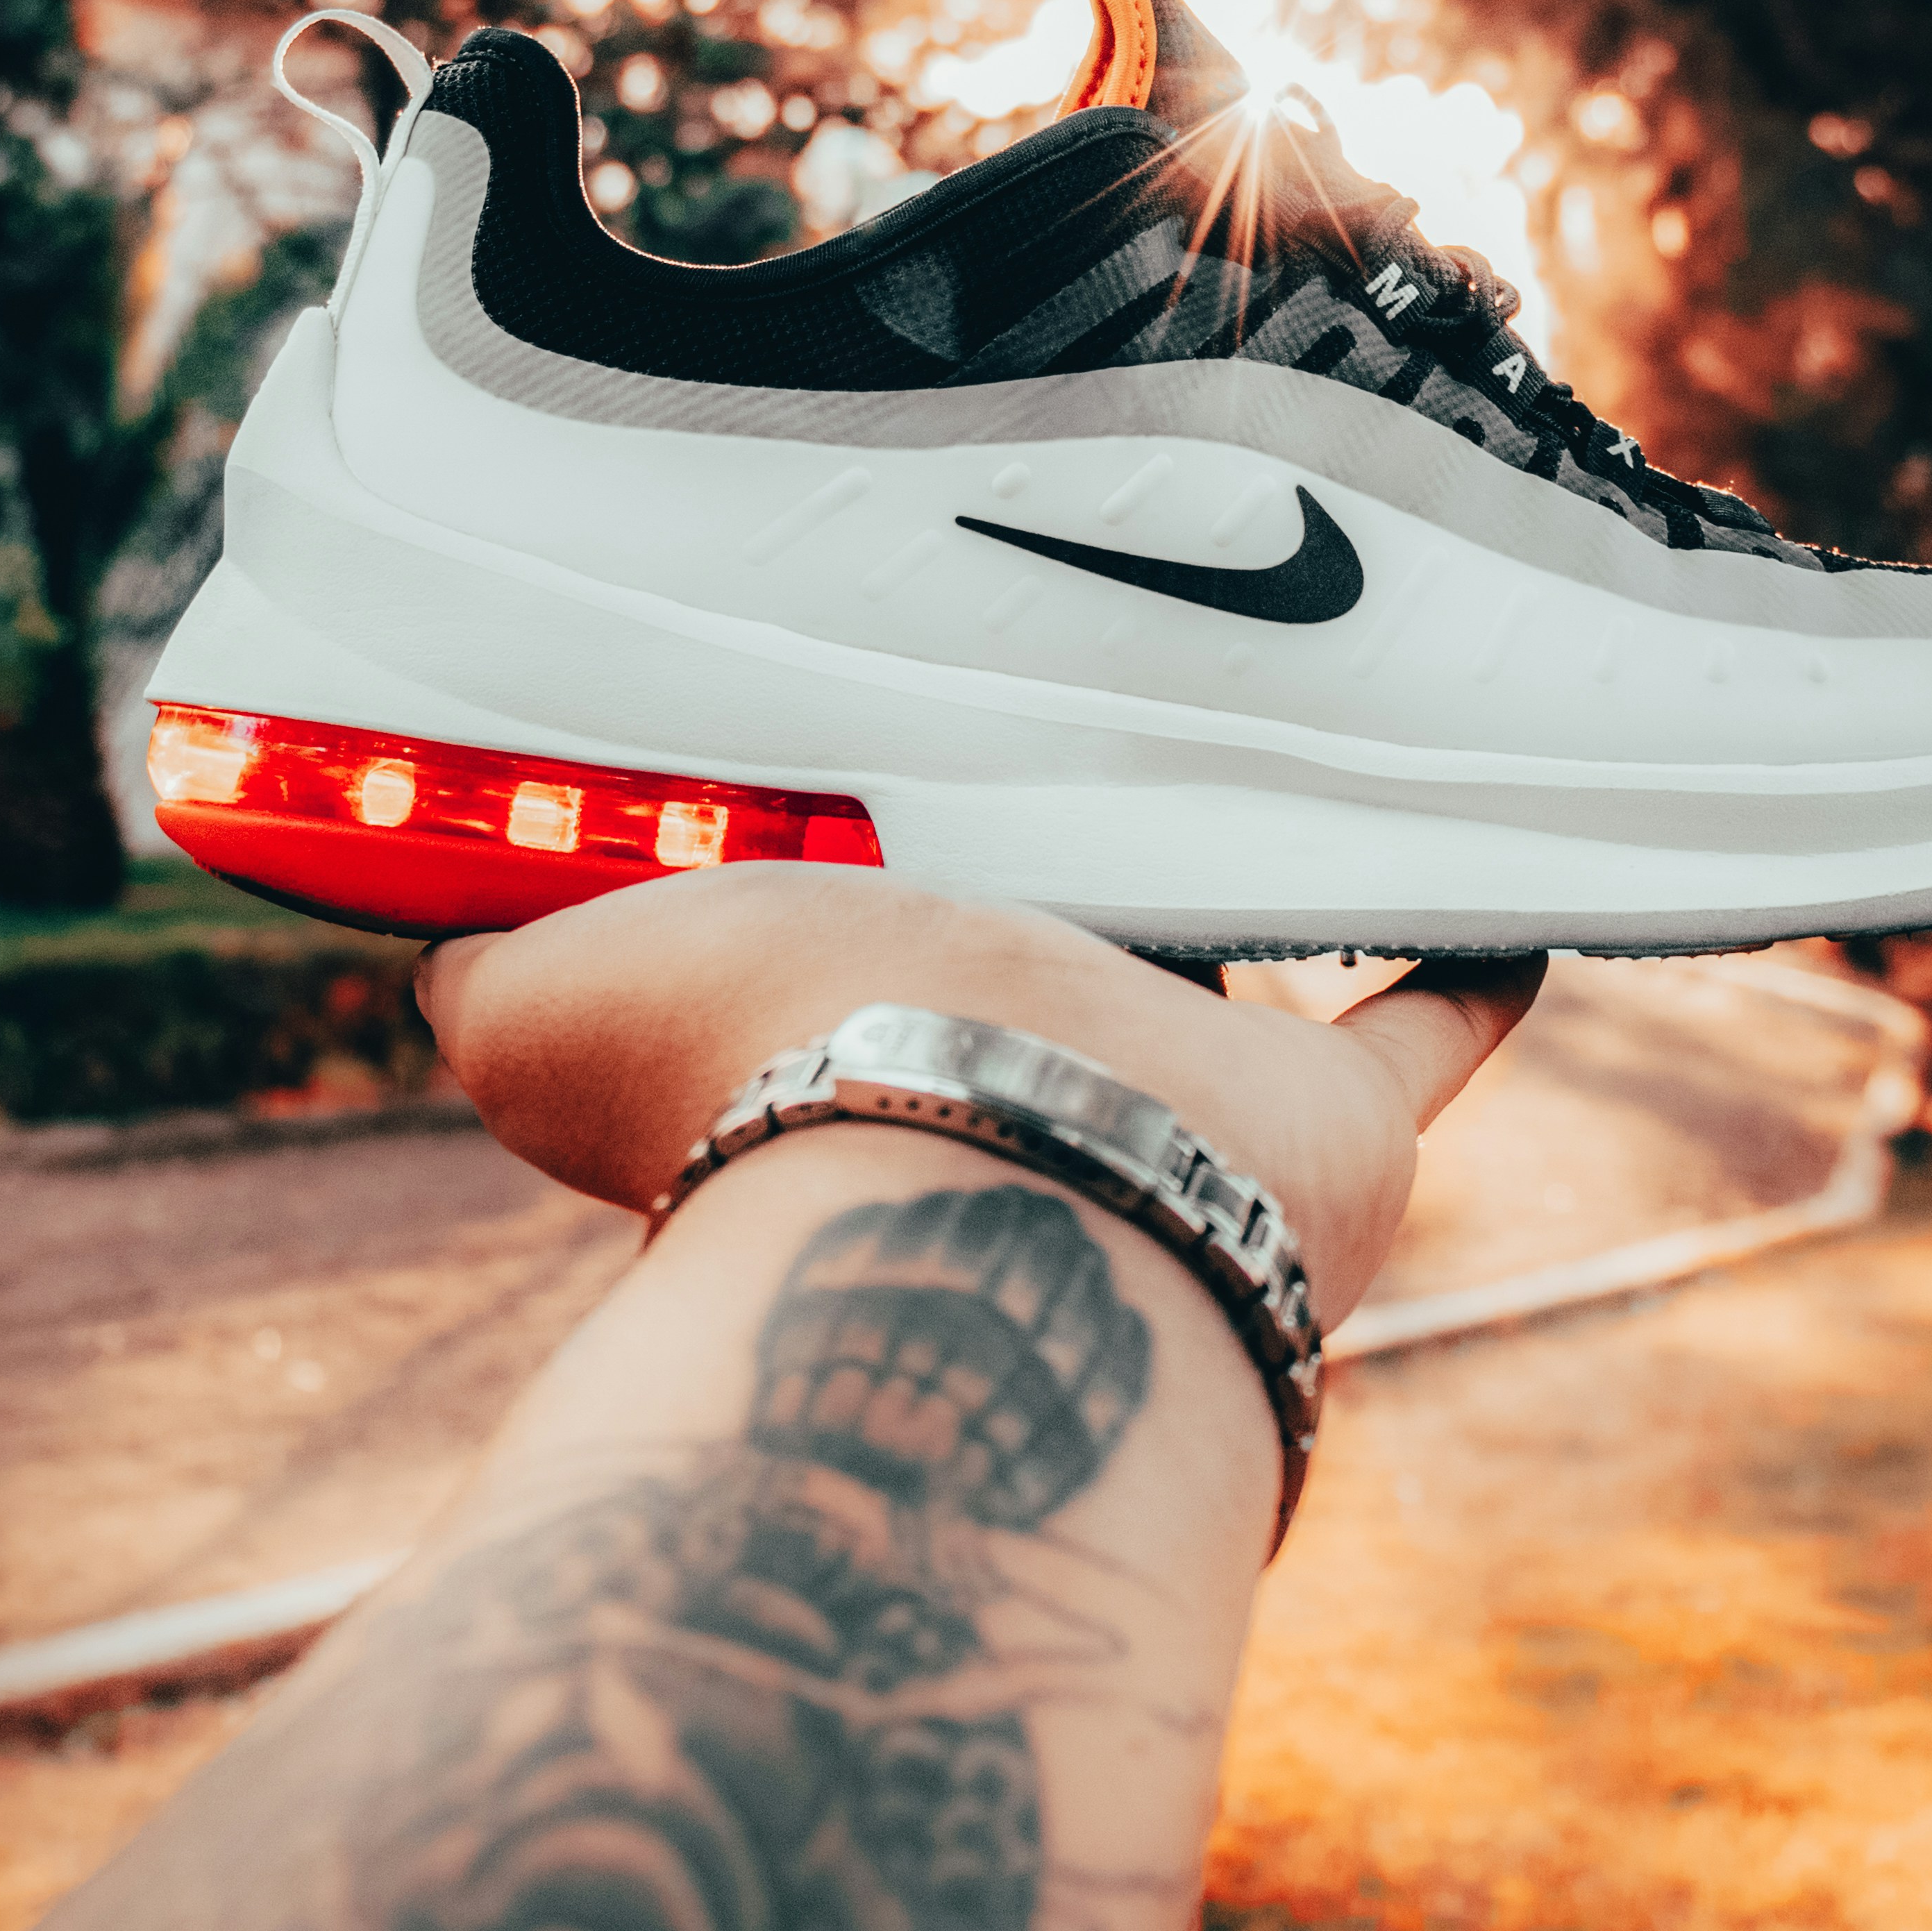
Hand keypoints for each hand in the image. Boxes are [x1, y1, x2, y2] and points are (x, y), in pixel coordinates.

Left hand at [419, 864, 1544, 1327]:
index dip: (852, 882)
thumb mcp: (546, 1011)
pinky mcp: (1332, 1129)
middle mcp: (1022, 1087)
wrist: (983, 1188)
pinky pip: (1421, 1039)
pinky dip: (1465, 982)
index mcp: (863, 1047)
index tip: (857, 783)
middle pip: (1050, 971)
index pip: (863, 957)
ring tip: (1265, 769)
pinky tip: (1501, 912)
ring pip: (1226, 1004)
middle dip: (1046, 891)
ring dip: (1240, 921)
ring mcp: (1182, 1114)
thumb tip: (430, 950)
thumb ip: (488, 972)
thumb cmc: (764, 1092)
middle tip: (1066, 741)